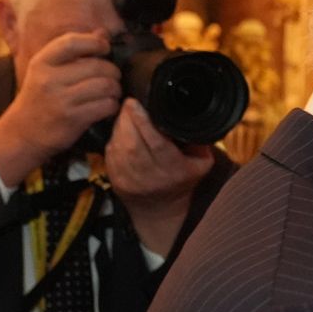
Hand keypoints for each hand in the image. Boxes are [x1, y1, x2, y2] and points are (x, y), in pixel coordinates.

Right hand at [0, 32, 120, 186]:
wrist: (22, 132)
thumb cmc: (39, 97)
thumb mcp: (47, 70)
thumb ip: (73, 51)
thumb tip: (103, 33)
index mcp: (42, 62)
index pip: (72, 42)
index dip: (95, 42)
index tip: (104, 48)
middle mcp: (50, 79)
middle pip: (97, 66)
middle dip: (112, 71)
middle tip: (112, 77)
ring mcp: (62, 100)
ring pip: (106, 86)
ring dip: (115, 89)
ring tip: (111, 92)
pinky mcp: (74, 118)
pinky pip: (106, 105)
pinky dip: (112, 105)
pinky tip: (106, 106)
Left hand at [104, 99, 213, 254]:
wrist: (160, 209)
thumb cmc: (181, 180)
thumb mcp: (202, 162)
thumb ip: (199, 140)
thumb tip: (187, 114)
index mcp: (174, 170)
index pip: (156, 143)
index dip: (143, 121)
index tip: (136, 103)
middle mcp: (150, 175)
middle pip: (132, 141)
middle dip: (128, 118)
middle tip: (130, 102)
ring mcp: (129, 178)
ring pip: (119, 144)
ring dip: (120, 125)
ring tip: (127, 114)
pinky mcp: (114, 177)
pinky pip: (110, 150)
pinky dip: (114, 136)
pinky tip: (122, 130)